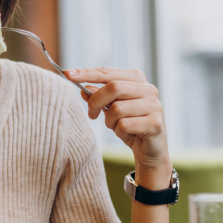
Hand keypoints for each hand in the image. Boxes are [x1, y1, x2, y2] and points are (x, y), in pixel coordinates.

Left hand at [65, 67, 170, 185]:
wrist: (149, 149)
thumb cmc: (129, 125)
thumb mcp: (110, 109)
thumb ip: (98, 96)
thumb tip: (83, 89)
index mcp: (137, 79)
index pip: (107, 72)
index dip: (86, 73)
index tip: (67, 74)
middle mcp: (148, 89)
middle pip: (113, 87)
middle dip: (96, 102)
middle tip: (92, 114)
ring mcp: (154, 105)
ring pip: (117, 109)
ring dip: (109, 121)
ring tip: (115, 126)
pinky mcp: (155, 124)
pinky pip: (124, 125)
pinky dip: (119, 131)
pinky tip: (126, 134)